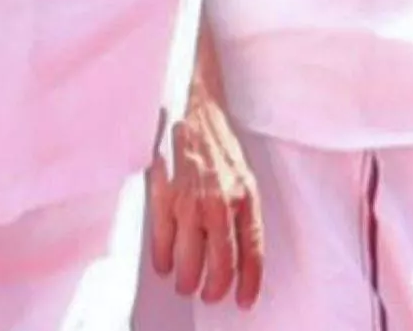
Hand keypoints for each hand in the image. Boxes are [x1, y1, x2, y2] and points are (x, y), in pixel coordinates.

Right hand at [147, 86, 262, 306]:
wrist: (193, 111)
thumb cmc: (219, 148)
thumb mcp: (243, 177)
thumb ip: (240, 212)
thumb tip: (239, 253)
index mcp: (245, 198)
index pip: (251, 250)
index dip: (249, 281)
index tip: (245, 301)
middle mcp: (220, 204)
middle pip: (218, 263)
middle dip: (213, 288)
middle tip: (209, 295)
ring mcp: (189, 202)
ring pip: (187, 261)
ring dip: (187, 279)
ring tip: (186, 283)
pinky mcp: (163, 198)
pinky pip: (162, 242)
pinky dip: (163, 260)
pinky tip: (165, 265)